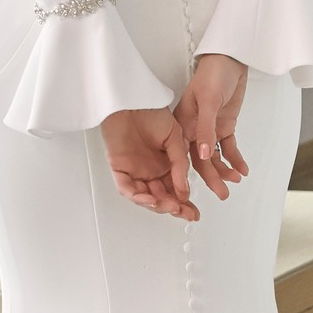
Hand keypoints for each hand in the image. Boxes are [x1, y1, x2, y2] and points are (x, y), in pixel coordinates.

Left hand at [101, 105, 196, 219]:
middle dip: (173, 208)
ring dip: (158, 204)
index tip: (193, 212)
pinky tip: (149, 199)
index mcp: (165, 164)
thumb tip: (185, 188)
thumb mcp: (175, 138)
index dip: (184, 203)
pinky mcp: (119, 169)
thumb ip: (180, 164)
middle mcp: (150, 170)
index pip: (175, 190)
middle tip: (184, 213)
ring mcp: (134, 171)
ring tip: (170, 206)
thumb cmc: (151, 112)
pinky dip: (137, 196)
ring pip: (145, 196)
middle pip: (161, 197)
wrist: (131, 99)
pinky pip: (126, 189)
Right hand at [175, 56, 248, 199]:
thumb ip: (206, 129)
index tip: (194, 192)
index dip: (189, 175)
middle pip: (201, 160)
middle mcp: (193, 129)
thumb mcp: (208, 101)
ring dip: (225, 170)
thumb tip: (203, 155)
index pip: (185, 155)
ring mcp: (210, 129)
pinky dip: (235, 159)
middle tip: (222, 194)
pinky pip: (228, 147)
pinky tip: (242, 169)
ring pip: (215, 157)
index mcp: (182, 124)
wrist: (231, 59)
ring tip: (235, 181)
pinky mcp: (224, 126)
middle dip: (212, 178)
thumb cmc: (213, 74)